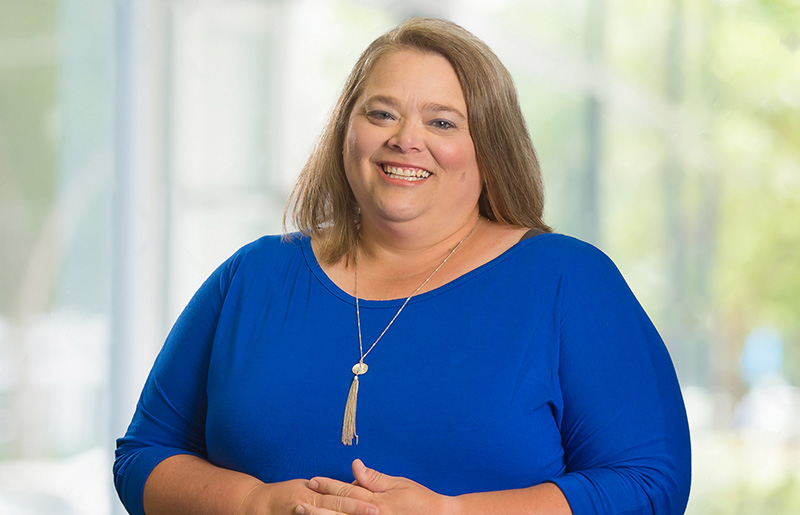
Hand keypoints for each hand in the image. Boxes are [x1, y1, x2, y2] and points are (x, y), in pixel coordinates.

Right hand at [238, 478, 379, 514]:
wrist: (258, 504)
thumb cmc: (285, 494)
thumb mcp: (306, 486)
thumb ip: (327, 490)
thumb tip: (351, 488)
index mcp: (313, 493)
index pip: (340, 496)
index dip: (358, 501)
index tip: (375, 504)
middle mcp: (308, 504)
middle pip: (336, 509)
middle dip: (356, 512)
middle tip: (375, 513)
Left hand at [302, 459, 455, 514]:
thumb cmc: (420, 502)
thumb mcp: (398, 485)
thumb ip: (374, 478)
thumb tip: (355, 466)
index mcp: (375, 501)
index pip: (346, 491)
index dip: (328, 486)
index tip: (313, 481)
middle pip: (338, 511)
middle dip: (318, 506)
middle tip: (299, 503)